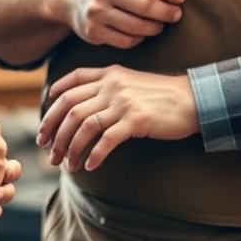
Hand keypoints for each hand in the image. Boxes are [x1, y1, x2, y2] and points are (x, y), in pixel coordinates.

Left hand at [36, 65, 198, 172]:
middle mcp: (112, 85)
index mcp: (109, 73)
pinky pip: (106, 140)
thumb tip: (84, 105)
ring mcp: (123, 102)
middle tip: (47, 150)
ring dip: (70, 148)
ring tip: (67, 164)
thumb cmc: (162, 95)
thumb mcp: (131, 81)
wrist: (194, 99)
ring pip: (83, 126)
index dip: (53, 101)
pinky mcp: (136, 120)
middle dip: (54, 131)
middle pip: (70, 107)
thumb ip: (109, 86)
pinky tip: (90, 166)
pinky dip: (94, 155)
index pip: (71, 82)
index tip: (46, 121)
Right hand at [66, 0, 186, 48]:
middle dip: (166, 12)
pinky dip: (139, 38)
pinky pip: (125, 40)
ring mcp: (95, 11)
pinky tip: (143, 32)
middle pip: (144, 5)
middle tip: (177, 14)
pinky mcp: (92, 31)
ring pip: (136, 26)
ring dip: (155, 27)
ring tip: (162, 23)